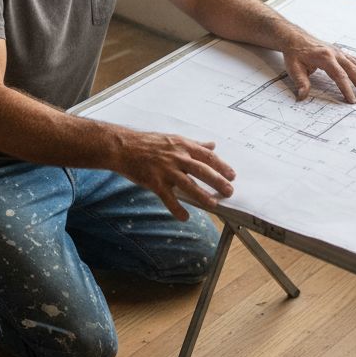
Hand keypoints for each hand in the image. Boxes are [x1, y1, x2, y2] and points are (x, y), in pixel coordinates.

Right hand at [116, 131, 235, 220]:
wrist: (123, 147)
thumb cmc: (149, 143)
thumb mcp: (174, 139)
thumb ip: (195, 144)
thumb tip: (213, 145)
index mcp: (183, 146)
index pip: (207, 156)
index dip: (221, 166)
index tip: (232, 175)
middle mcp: (177, 157)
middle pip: (202, 170)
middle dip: (218, 181)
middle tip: (229, 191)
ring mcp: (165, 169)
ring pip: (188, 184)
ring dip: (202, 195)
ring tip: (213, 204)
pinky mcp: (154, 181)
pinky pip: (168, 197)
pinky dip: (176, 208)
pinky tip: (184, 217)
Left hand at [283, 36, 355, 103]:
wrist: (295, 38)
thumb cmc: (295, 54)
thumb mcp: (293, 68)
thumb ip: (300, 82)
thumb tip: (302, 96)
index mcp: (324, 57)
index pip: (339, 75)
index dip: (346, 88)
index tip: (352, 100)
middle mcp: (335, 53)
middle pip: (353, 70)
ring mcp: (339, 52)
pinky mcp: (341, 52)